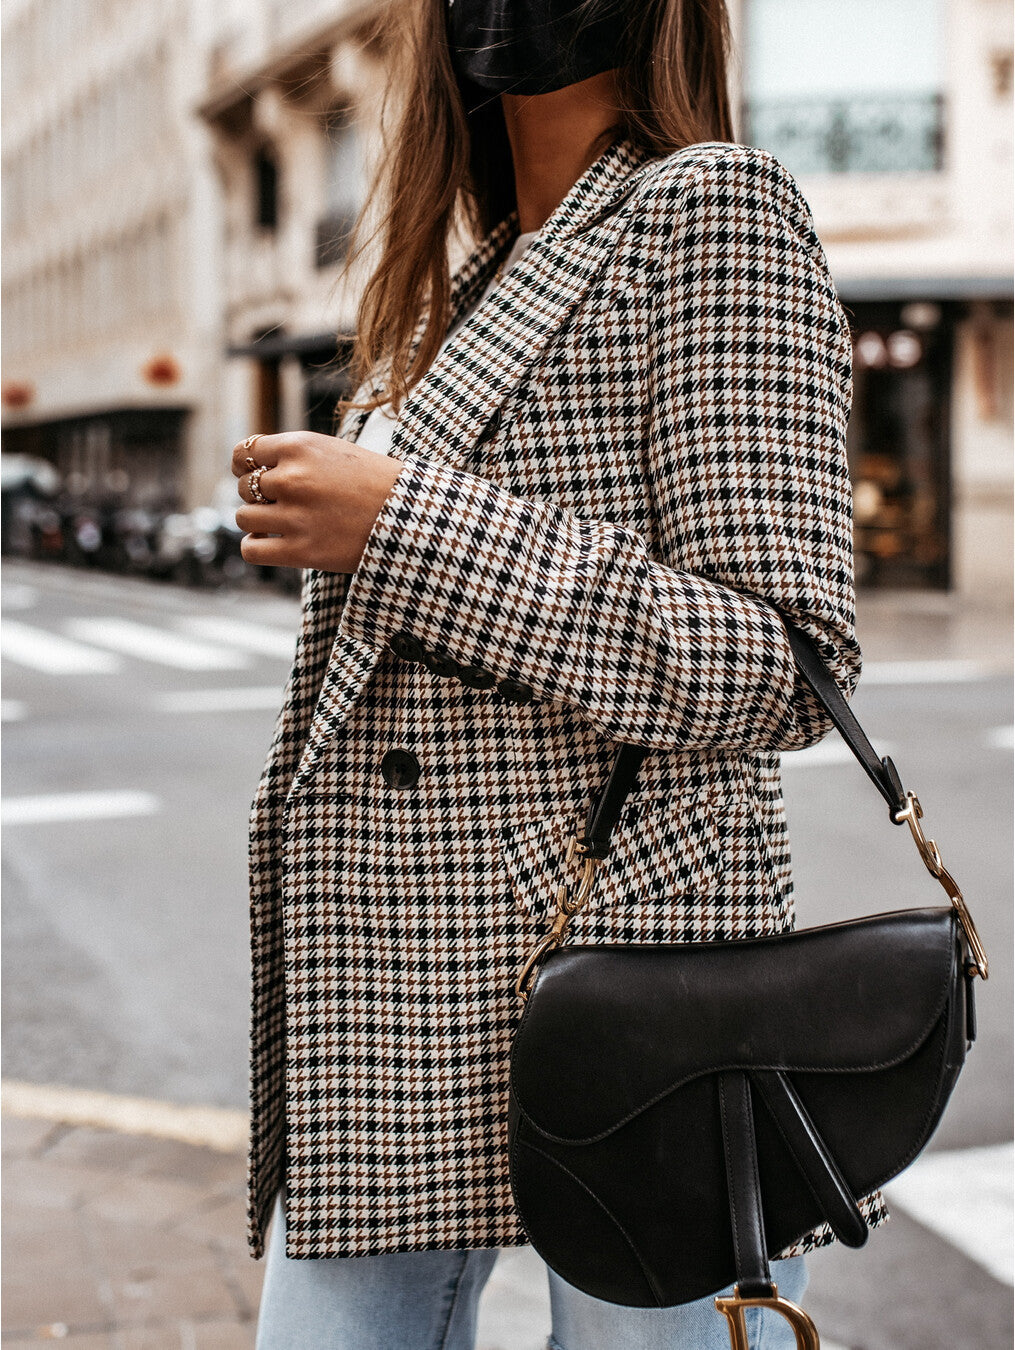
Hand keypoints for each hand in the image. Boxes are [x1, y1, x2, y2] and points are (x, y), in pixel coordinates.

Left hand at [232, 432, 403, 573]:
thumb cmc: (373, 482)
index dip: (246, 466)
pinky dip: (255, 546)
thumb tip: (247, 470)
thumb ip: (292, 455)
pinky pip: (251, 549)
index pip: (243, 453)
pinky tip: (270, 543)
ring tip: (279, 523)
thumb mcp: (331, 451)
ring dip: (257, 521)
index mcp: (299, 446)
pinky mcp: (301, 551)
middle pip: (243, 487)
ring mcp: (294, 516)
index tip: (258, 476)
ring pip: (243, 517)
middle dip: (259, 496)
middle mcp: (292, 479)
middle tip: (285, 503)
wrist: (409, 516)